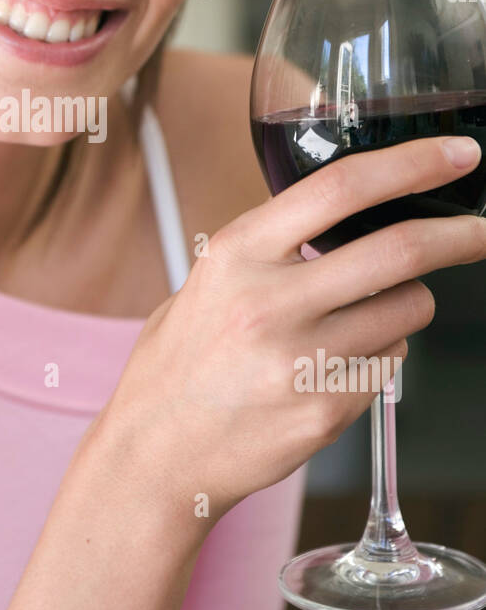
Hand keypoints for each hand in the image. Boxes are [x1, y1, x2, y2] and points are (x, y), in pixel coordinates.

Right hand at [99, 135, 485, 536]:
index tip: (455, 155)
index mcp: (237, 254)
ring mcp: (302, 362)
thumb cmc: (179, 364)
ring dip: (406, 306)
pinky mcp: (327, 411)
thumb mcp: (205, 283)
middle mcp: (270, 303)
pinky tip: (334, 367)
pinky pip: (389, 365)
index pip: (340, 188)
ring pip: (407, 313)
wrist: (156, 454)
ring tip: (361, 318)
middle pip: (398, 251)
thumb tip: (349, 219)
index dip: (411, 163)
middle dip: (458, 235)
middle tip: (478, 230)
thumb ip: (270, 250)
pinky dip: (380, 357)